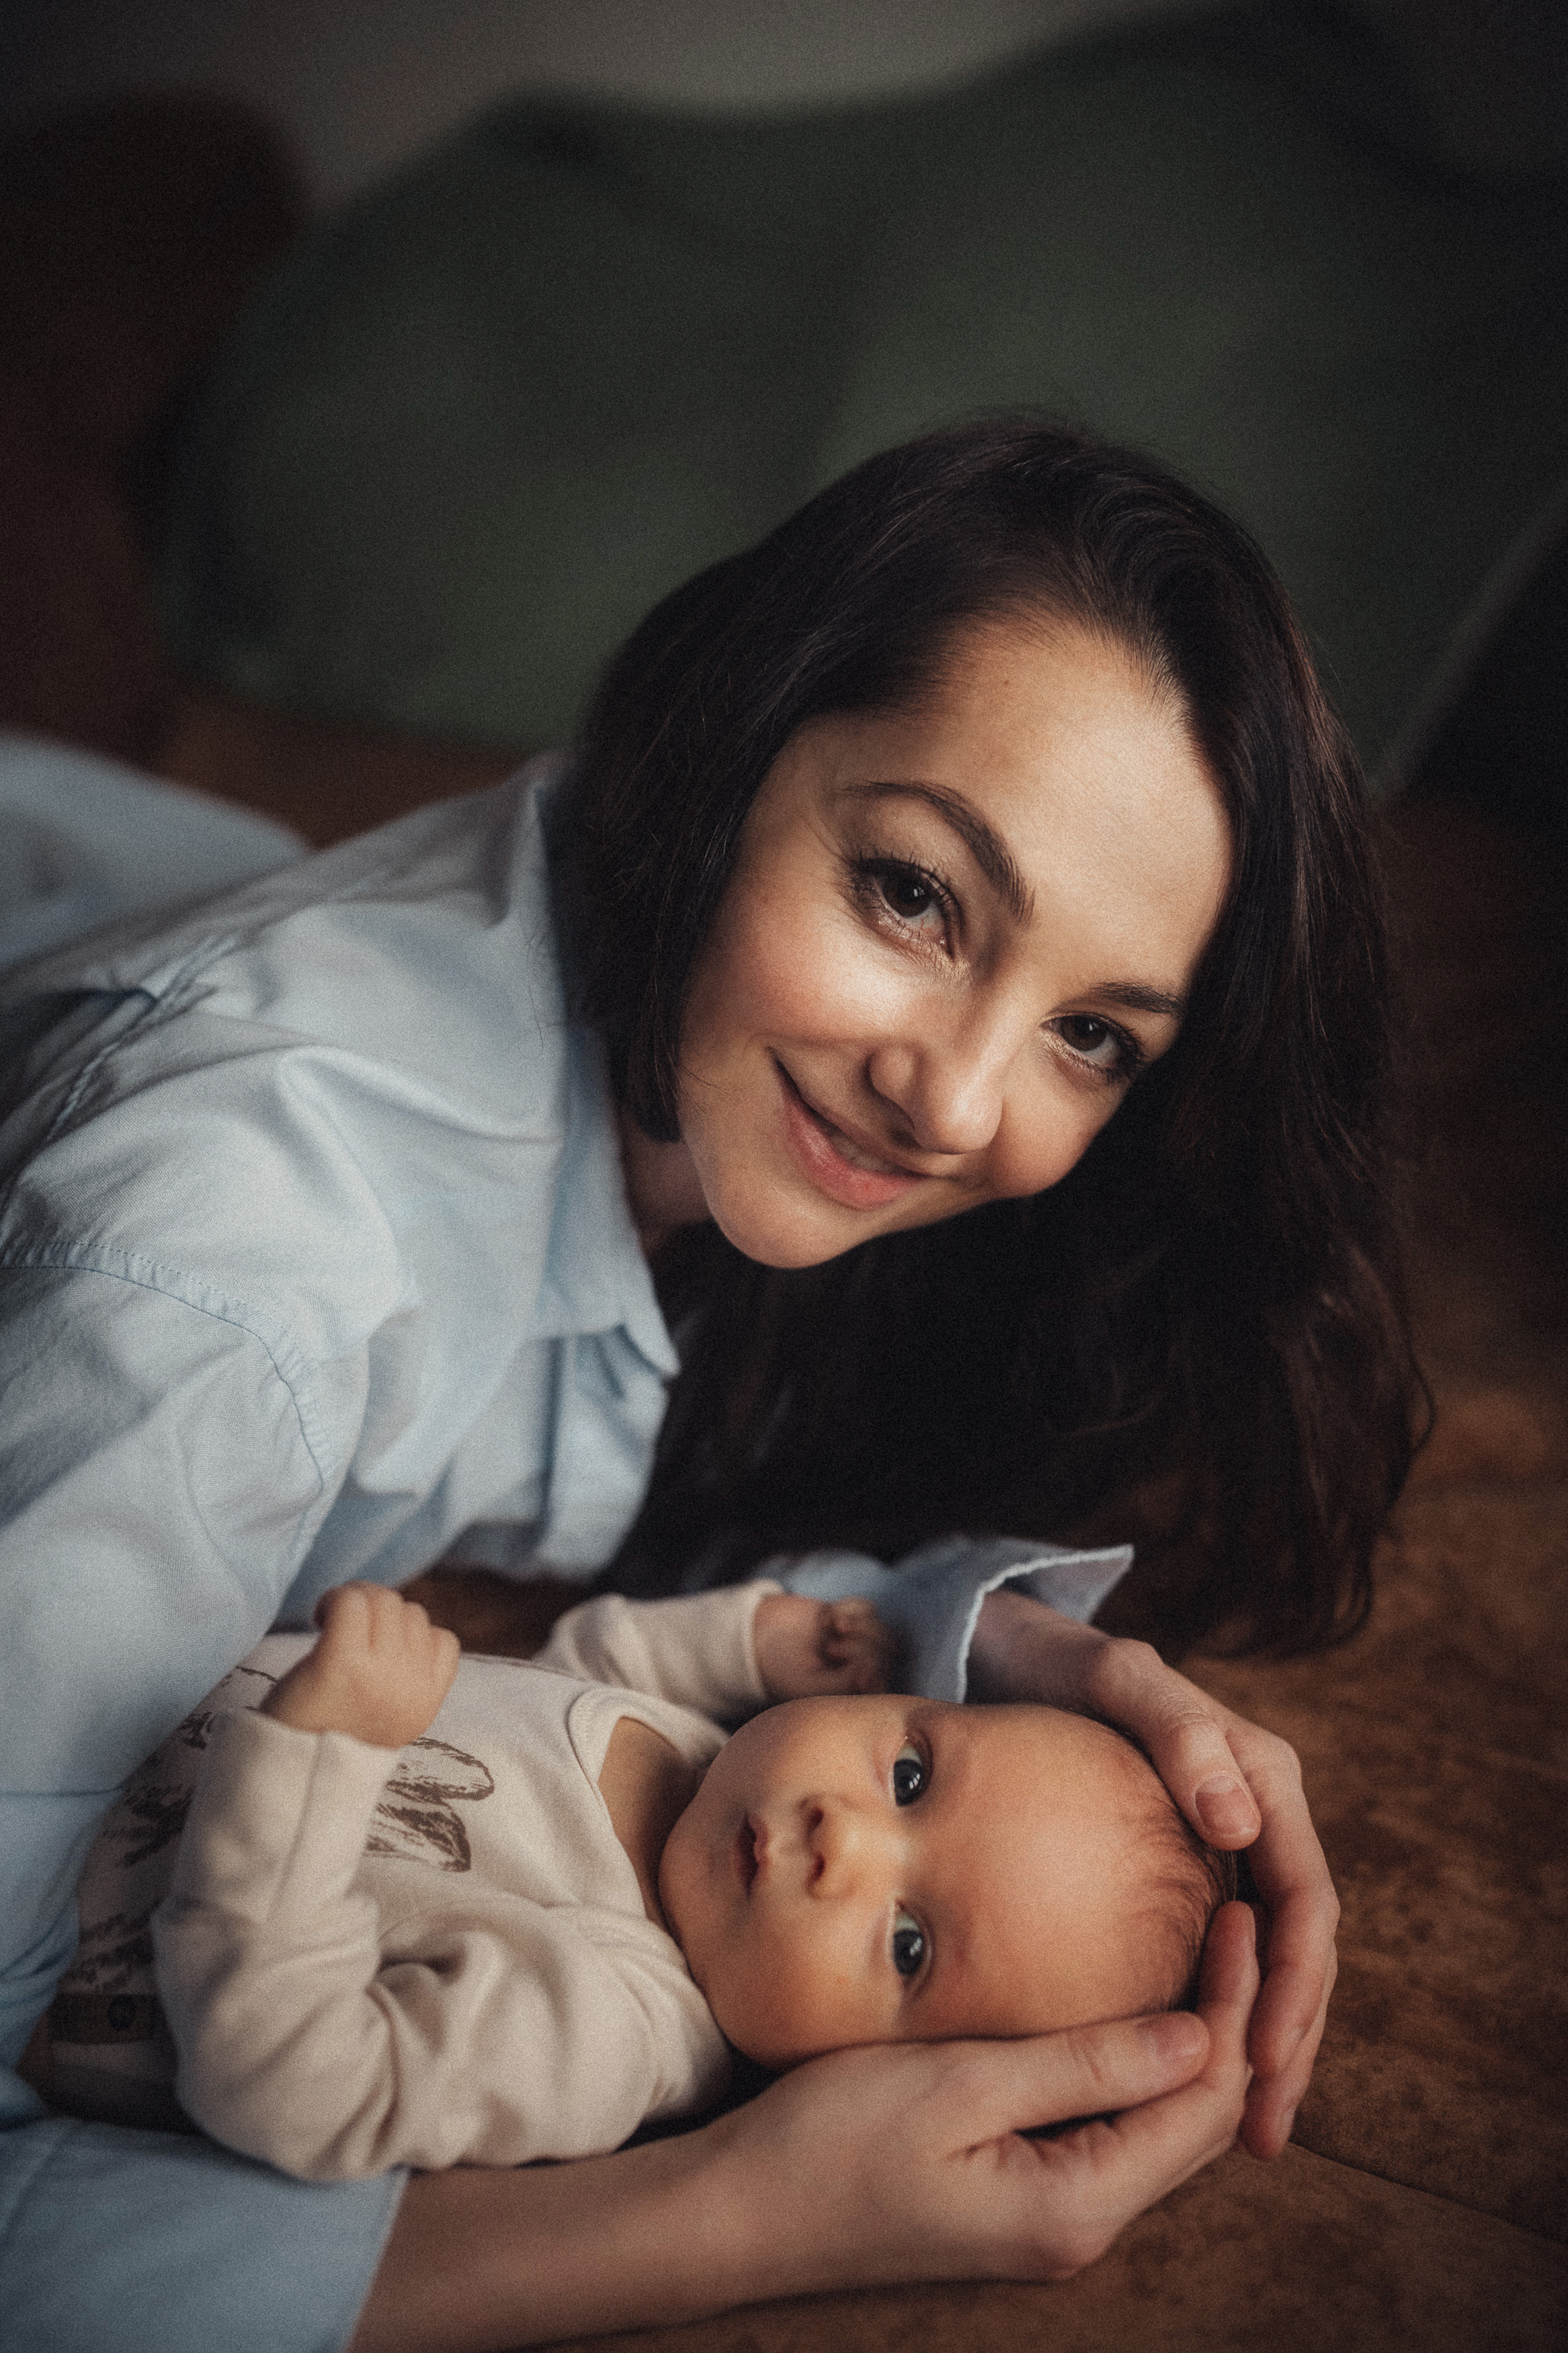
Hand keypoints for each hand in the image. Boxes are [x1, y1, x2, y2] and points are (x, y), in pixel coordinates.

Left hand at [262, 1582, 459, 1748]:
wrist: (287, 1775)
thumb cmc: (326, 1739)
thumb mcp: (386, 1718)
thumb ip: (403, 1679)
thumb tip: (402, 1620)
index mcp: (425, 1705)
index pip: (443, 1641)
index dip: (407, 1634)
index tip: (375, 1647)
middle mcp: (411, 1687)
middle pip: (410, 1613)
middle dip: (377, 1612)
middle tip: (345, 1631)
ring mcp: (380, 1674)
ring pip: (385, 1600)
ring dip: (356, 1601)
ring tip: (331, 1625)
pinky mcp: (342, 1662)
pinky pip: (351, 1602)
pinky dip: (334, 1599)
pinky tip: (320, 1619)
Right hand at [350, 1908, 1256, 2351]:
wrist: (738, 2213)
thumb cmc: (832, 2142)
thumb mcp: (961, 2083)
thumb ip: (1085, 2063)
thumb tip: (1200, 2032)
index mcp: (1076, 2204)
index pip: (1204, 2102)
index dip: (1235, 2005)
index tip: (1235, 1910)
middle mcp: (1077, 2226)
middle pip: (1194, 2121)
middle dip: (1228, 2020)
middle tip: (1230, 1912)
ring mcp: (1046, 2220)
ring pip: (1155, 2127)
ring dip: (1186, 2043)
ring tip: (1196, 1945)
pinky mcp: (1013, 2199)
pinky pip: (1105, 2131)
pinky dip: (1130, 2064)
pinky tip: (1121, 2003)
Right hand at [752, 1592, 902, 1699]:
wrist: (760, 1638)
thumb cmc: (783, 1671)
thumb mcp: (809, 1687)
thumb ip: (844, 1684)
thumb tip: (872, 1668)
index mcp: (852, 1694)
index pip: (881, 1683)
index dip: (876, 1674)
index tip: (858, 1671)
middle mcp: (860, 1670)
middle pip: (886, 1654)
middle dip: (860, 1648)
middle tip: (829, 1649)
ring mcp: (858, 1642)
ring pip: (881, 1630)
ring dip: (859, 1626)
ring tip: (833, 1629)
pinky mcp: (852, 1617)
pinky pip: (868, 1608)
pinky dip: (849, 1609)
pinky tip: (828, 1618)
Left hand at [967, 1587, 1335, 2159]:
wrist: (1018, 1655)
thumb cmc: (1066, 1664)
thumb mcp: (1120, 1680)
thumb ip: (1181, 1735)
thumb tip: (1241, 1823)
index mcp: (1265, 1780)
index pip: (1306, 1902)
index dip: (1297, 1986)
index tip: (1267, 2058)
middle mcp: (1260, 1819)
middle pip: (1301, 1950)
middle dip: (1292, 2042)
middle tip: (1264, 2130)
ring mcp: (1229, 1851)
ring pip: (1270, 1967)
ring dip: (1267, 2049)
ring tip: (1248, 2134)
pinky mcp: (1189, 1875)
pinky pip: (1222, 1959)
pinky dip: (1221, 2021)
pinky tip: (1191, 2080)